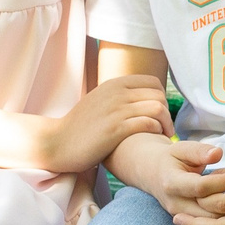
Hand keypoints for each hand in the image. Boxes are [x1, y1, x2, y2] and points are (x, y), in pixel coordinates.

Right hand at [37, 76, 172, 172]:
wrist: (57, 143)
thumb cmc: (81, 127)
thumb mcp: (100, 101)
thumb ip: (119, 96)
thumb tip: (143, 98)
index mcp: (114, 84)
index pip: (153, 82)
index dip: (161, 98)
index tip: (159, 114)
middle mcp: (116, 93)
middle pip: (159, 95)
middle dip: (167, 113)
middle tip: (165, 128)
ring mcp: (116, 110)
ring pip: (158, 108)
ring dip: (166, 124)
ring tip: (163, 135)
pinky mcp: (115, 129)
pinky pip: (148, 123)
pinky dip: (156, 131)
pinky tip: (152, 139)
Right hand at [110, 134, 224, 215]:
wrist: (153, 175)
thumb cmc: (173, 158)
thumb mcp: (182, 148)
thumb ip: (199, 151)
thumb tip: (217, 153)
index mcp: (172, 183)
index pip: (201, 187)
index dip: (223, 181)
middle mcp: (175, 204)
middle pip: (207, 212)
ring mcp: (181, 218)